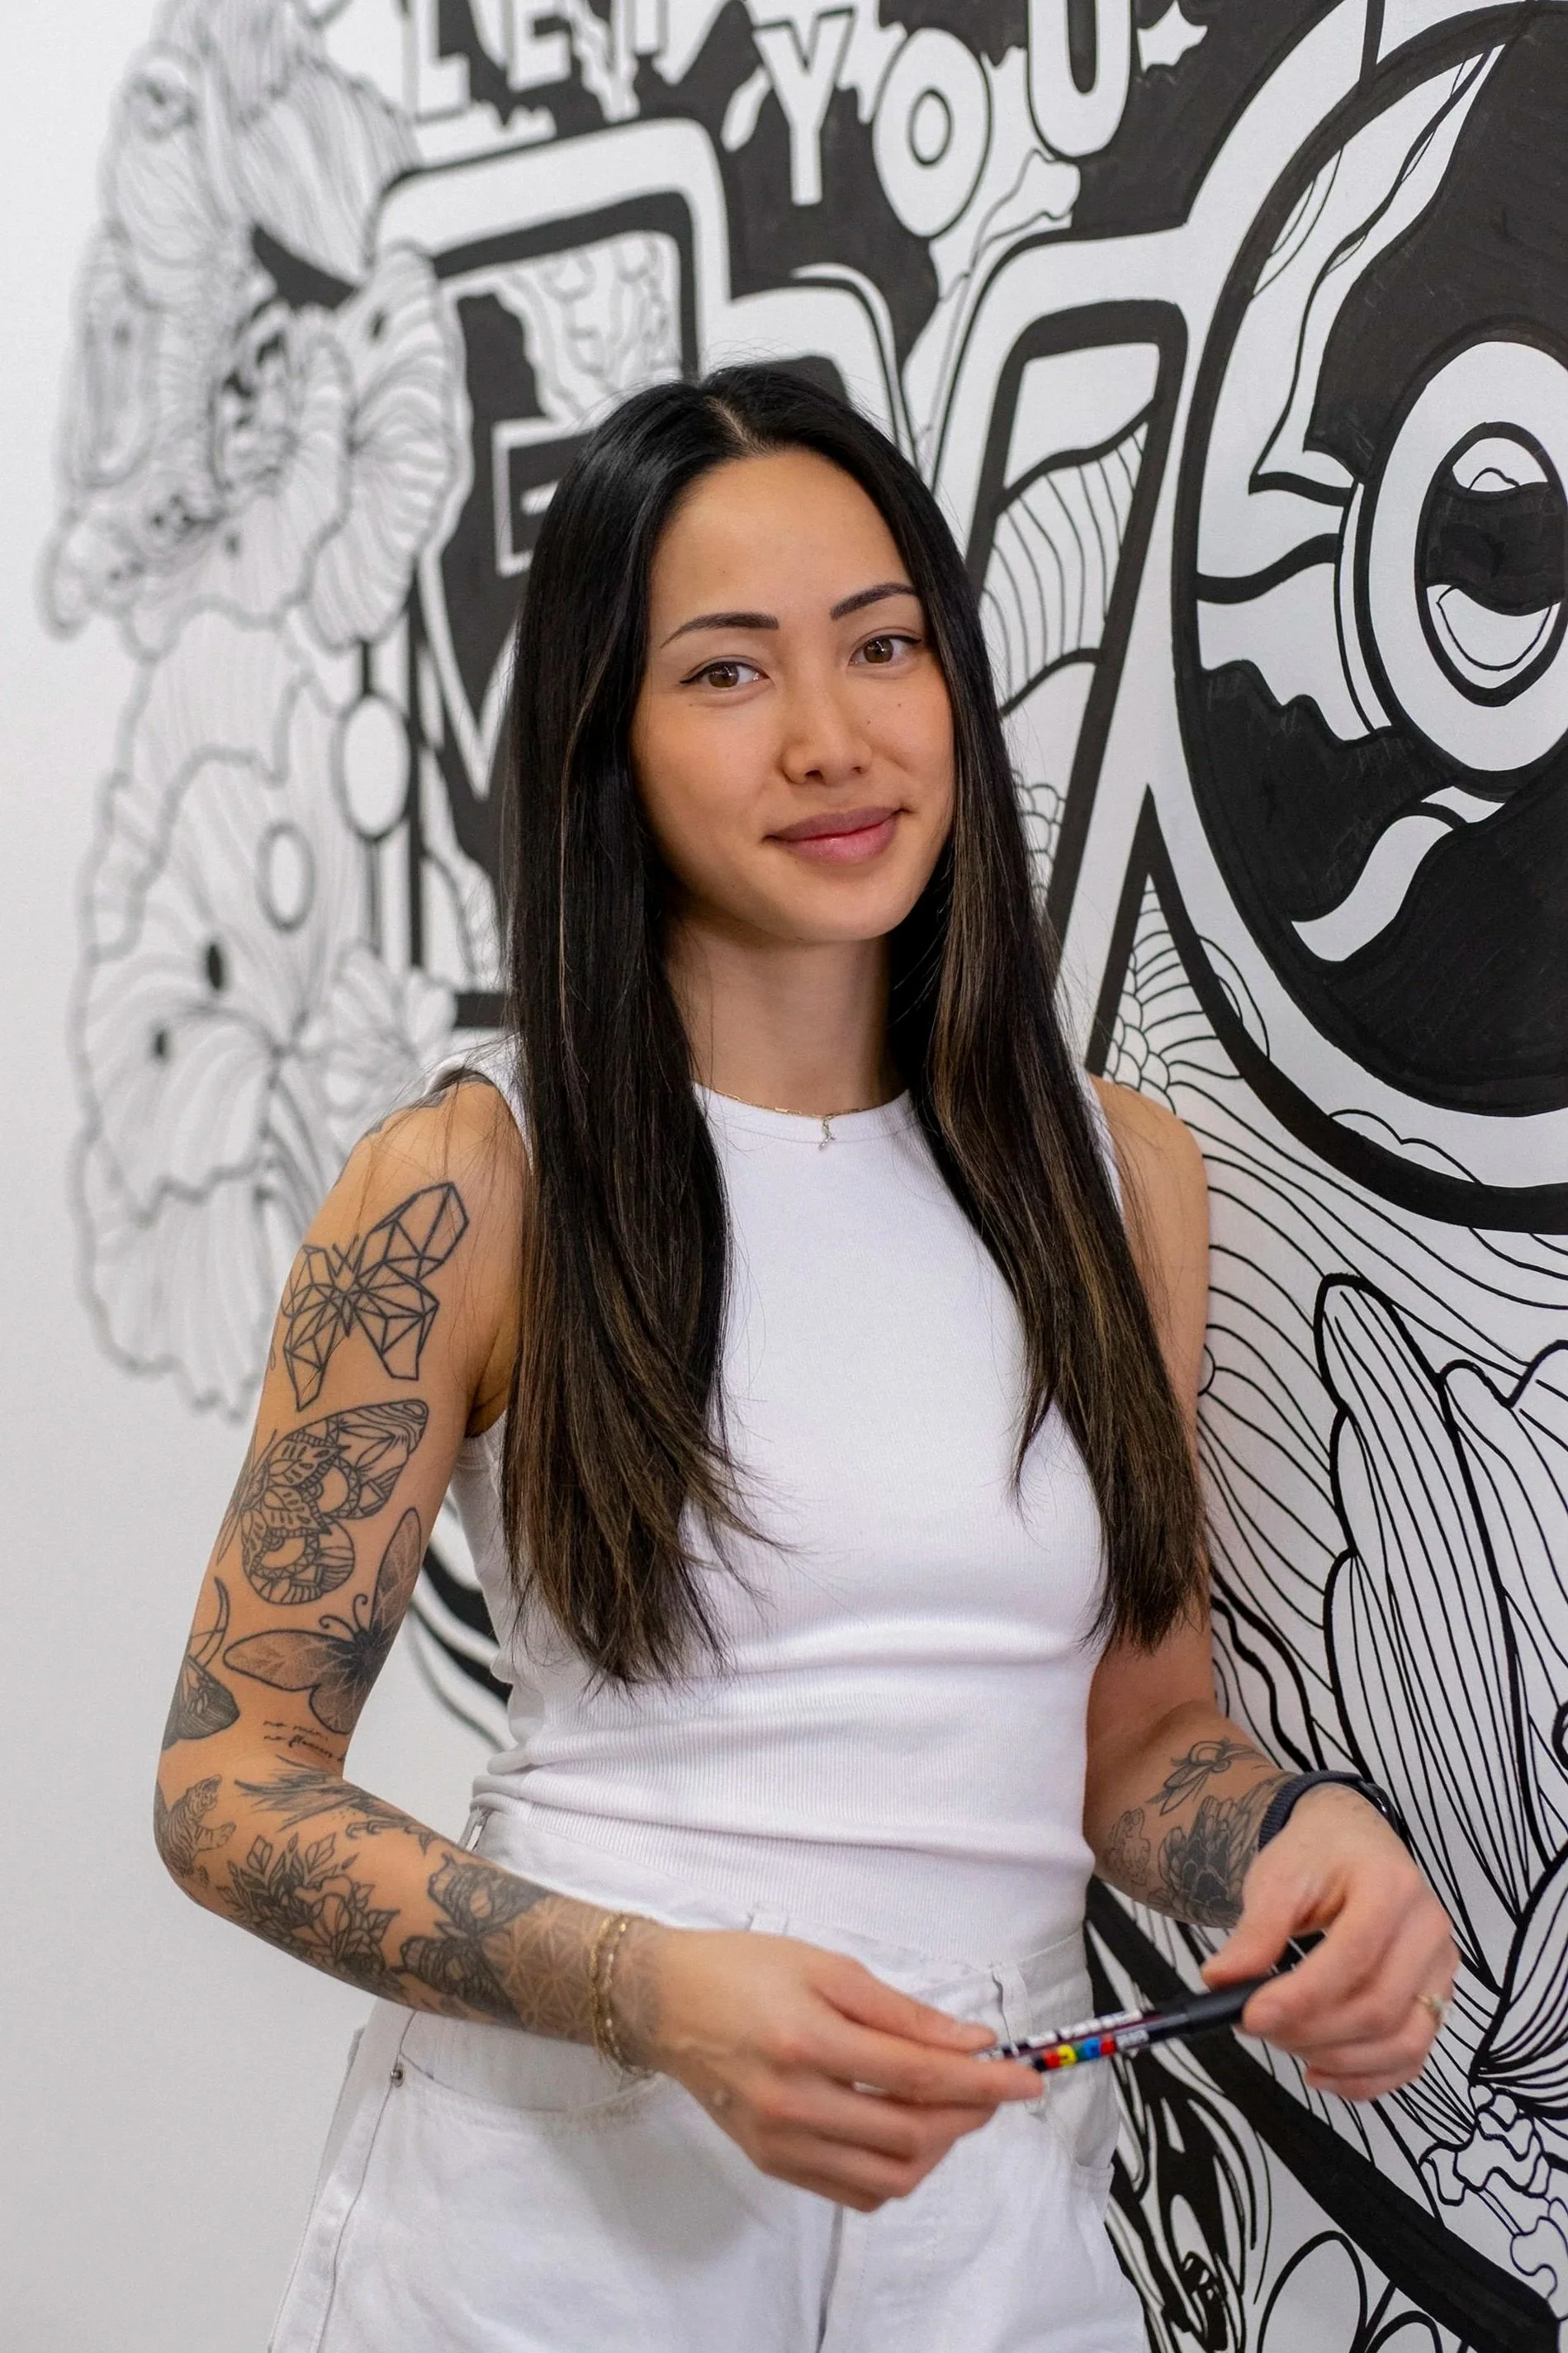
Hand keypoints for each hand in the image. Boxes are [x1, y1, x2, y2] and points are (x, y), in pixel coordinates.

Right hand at [627, 1925, 1039, 2209]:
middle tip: (992, 2086)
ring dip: (937, 2150)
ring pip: (888, 2178)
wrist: (665, 2002)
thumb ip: (901, 2011)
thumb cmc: (745, 1969)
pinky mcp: (771, 2164)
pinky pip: (854, 2192)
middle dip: (968, 2115)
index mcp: (808, 2040)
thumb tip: (970, 2041)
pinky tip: (904, 2132)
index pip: (918, 2075)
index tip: (1028, 2078)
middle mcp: (793, 2103)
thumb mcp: (826, 1966)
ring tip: (951, 2109)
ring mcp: (780, 2143)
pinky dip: (895, 2172)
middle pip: (910, 2135)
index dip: (983, 2081)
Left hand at [1203, 1784, 1456, 2098]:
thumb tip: (1219, 1982)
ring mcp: (1440, 1968)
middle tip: (1257, 2027)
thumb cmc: (1315, 1854)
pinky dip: (1367, 2078)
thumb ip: (1255, 1931)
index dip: (1301, 1996)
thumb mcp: (1277, 1877)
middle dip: (1312, 2032)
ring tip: (1285, 2043)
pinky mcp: (1437, 1997)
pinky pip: (1412, 2056)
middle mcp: (1428, 1930)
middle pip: (1379, 2007)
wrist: (1351, 1840)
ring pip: (1403, 2042)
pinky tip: (1319, 2073)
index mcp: (1390, 1887)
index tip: (1250, 2015)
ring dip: (1337, 2059)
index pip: (1353, 1957)